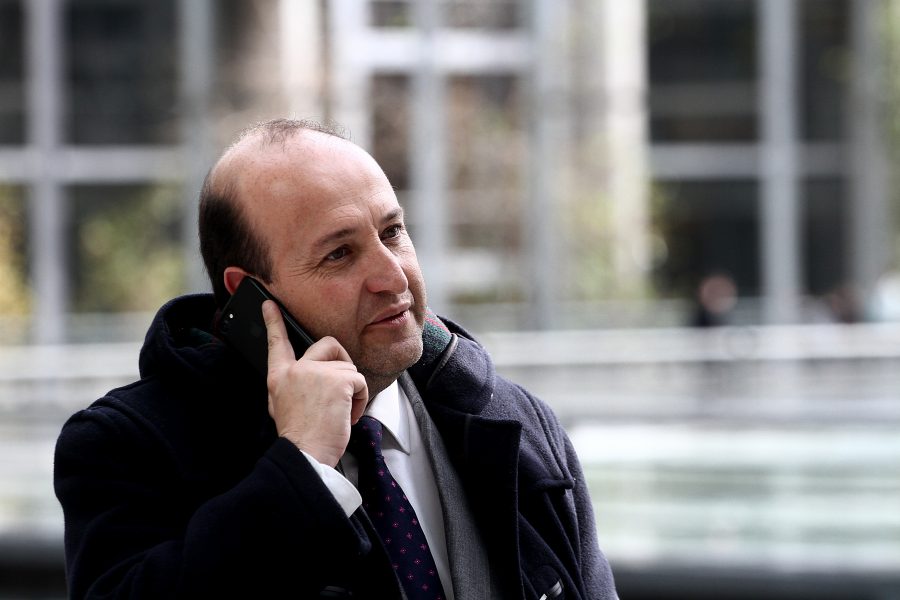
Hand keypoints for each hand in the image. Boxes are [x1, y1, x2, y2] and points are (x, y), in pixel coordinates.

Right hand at [262, 300, 367, 465]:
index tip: (269, 304)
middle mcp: (296, 370)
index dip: (273, 322)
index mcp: (279, 377)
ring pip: (349, 369)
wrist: (305, 454)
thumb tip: (311, 376)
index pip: (276, 343)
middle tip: (344, 387)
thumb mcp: (282, 407)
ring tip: (341, 414)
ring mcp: (317, 373)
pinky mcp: (339, 381)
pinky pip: (360, 381)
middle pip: (328, 344)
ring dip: (353, 392)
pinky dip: (361, 400)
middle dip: (343, 361)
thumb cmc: (300, 436)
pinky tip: (348, 416)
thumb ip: (294, 385)